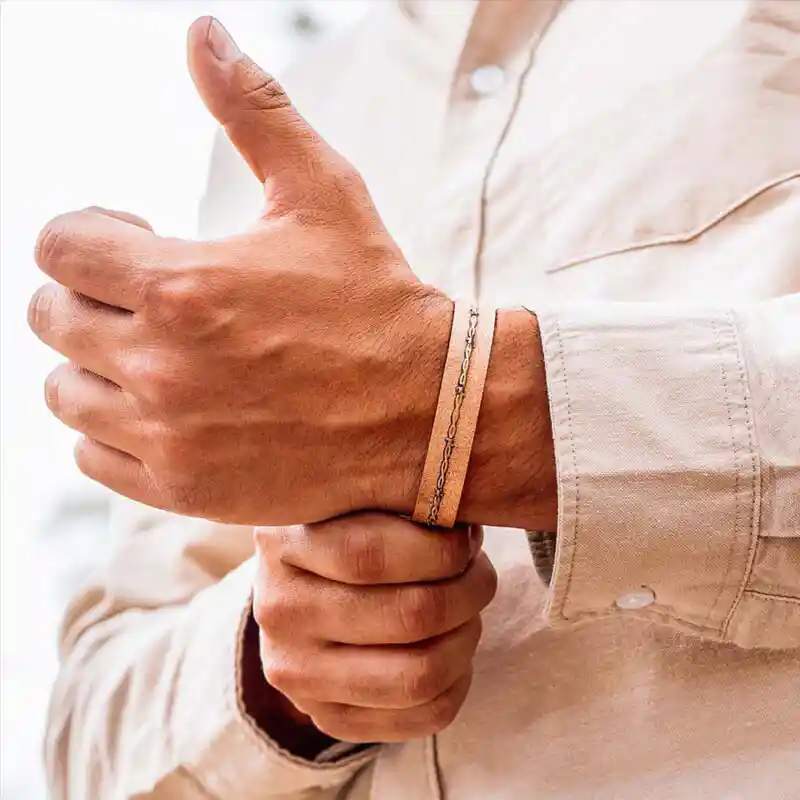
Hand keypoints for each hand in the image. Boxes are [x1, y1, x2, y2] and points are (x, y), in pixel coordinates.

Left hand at [28, 17, 449, 525]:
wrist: (425, 411)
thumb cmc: (376, 299)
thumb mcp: (323, 193)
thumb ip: (253, 110)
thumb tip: (200, 30)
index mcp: (182, 283)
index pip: (59, 244)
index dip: (89, 230)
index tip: (134, 237)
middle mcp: (160, 365)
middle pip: (48, 317)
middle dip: (86, 293)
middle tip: (143, 295)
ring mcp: (167, 435)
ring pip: (63, 392)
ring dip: (93, 362)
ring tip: (150, 352)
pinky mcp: (182, 488)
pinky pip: (91, 456)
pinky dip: (109, 429)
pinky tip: (162, 409)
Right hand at [248, 513, 496, 742]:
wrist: (296, 591)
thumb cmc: (345, 529)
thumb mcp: (353, 495)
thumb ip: (398, 494)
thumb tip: (465, 512)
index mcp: (283, 544)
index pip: (372, 555)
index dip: (442, 548)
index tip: (467, 537)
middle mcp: (280, 613)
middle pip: (409, 616)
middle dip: (469, 590)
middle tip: (479, 571)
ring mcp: (297, 674)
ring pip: (419, 674)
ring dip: (467, 635)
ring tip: (468, 607)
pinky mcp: (326, 716)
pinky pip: (423, 715)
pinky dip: (459, 679)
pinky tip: (452, 645)